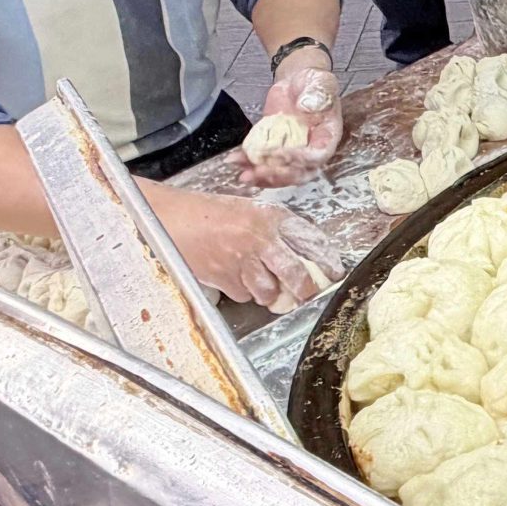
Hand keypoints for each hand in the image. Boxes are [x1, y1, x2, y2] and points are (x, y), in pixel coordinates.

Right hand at [145, 184, 338, 310]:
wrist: (172, 219)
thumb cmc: (210, 213)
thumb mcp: (250, 211)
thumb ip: (275, 231)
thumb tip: (302, 255)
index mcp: (272, 217)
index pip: (311, 241)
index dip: (326, 260)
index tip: (334, 272)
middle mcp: (262, 239)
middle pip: (297, 274)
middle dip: (305, 289)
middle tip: (308, 294)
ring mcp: (243, 261)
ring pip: (270, 291)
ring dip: (269, 292)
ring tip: (260, 280)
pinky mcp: (226, 278)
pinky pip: (244, 294)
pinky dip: (243, 291)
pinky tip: (234, 276)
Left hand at [240, 59, 343, 187]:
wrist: (297, 81)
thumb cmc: (314, 82)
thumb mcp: (320, 83)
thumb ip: (317, 96)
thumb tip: (306, 107)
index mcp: (327, 135)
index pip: (317, 155)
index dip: (300, 159)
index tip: (280, 154)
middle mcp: (311, 148)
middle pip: (298, 172)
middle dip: (277, 175)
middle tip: (258, 172)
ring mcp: (291, 151)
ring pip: (279, 172)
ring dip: (261, 176)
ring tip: (244, 174)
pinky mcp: (273, 147)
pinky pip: (263, 161)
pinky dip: (249, 163)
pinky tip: (236, 160)